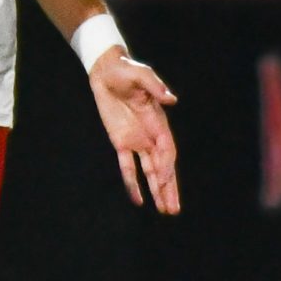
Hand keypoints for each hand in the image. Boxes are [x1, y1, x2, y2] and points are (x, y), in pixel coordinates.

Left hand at [90, 49, 179, 213]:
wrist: (107, 70)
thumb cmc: (127, 70)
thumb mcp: (140, 74)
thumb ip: (154, 86)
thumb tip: (171, 99)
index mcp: (159, 122)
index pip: (166, 150)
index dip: (167, 167)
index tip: (165, 182)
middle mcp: (151, 135)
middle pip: (163, 166)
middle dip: (168, 187)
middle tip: (174, 209)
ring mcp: (137, 140)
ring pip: (150, 171)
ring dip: (157, 190)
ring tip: (166, 210)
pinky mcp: (121, 142)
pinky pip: (128, 166)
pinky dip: (132, 182)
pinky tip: (138, 199)